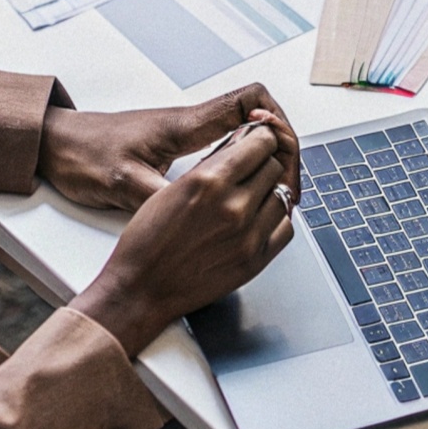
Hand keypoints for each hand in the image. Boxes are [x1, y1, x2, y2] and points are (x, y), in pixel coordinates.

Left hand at [38, 83, 301, 210]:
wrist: (54, 146)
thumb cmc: (83, 156)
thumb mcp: (121, 183)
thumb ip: (159, 197)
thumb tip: (193, 217)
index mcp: (186, 124)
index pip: (251, 100)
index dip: (278, 122)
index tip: (282, 155)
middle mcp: (193, 124)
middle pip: (261, 120)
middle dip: (285, 150)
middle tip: (289, 188)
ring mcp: (188, 136)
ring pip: (248, 137)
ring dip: (270, 160)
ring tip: (278, 195)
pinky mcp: (180, 151)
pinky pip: (229, 151)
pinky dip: (248, 169)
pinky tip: (247, 195)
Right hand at [70, 124, 296, 352]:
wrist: (142, 288)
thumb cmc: (148, 241)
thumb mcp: (173, 188)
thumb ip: (211, 165)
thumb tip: (240, 145)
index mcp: (209, 181)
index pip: (261, 143)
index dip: (260, 140)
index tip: (257, 143)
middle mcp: (234, 206)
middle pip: (274, 167)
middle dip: (263, 165)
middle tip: (249, 173)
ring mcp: (249, 235)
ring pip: (282, 196)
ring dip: (269, 193)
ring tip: (250, 199)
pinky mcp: (256, 260)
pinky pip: (285, 228)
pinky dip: (275, 221)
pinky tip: (257, 222)